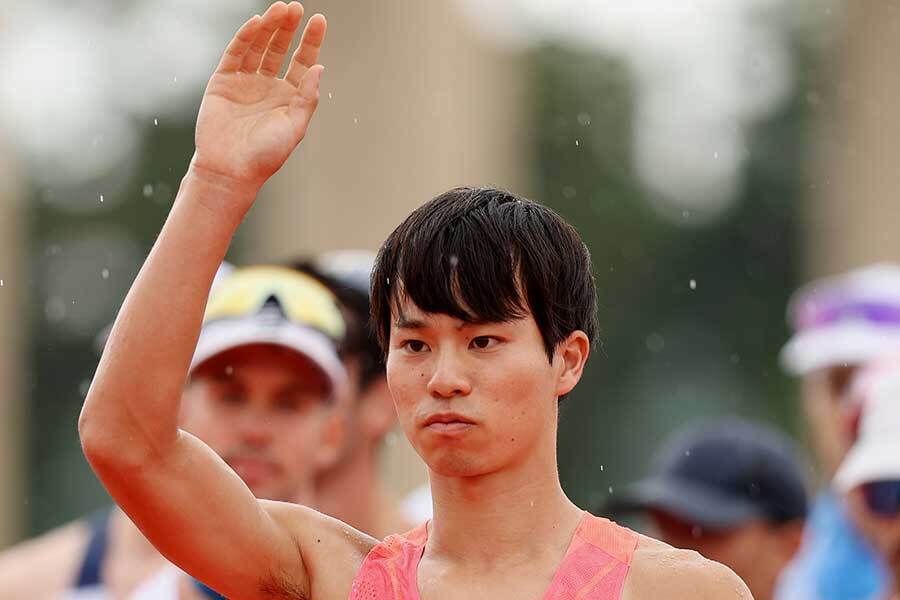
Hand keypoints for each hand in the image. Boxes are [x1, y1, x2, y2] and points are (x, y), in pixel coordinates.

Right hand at [191, 2, 325, 200]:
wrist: (230, 170)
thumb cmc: (265, 155)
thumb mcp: (295, 127)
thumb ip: (307, 98)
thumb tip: (319, 68)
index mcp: (289, 97)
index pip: (302, 62)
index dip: (311, 42)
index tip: (319, 20)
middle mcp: (268, 86)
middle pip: (280, 49)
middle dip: (288, 28)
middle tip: (296, 7)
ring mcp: (245, 82)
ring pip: (259, 46)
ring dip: (269, 27)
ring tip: (280, 9)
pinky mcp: (223, 81)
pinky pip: (236, 54)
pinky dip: (245, 38)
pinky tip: (257, 23)